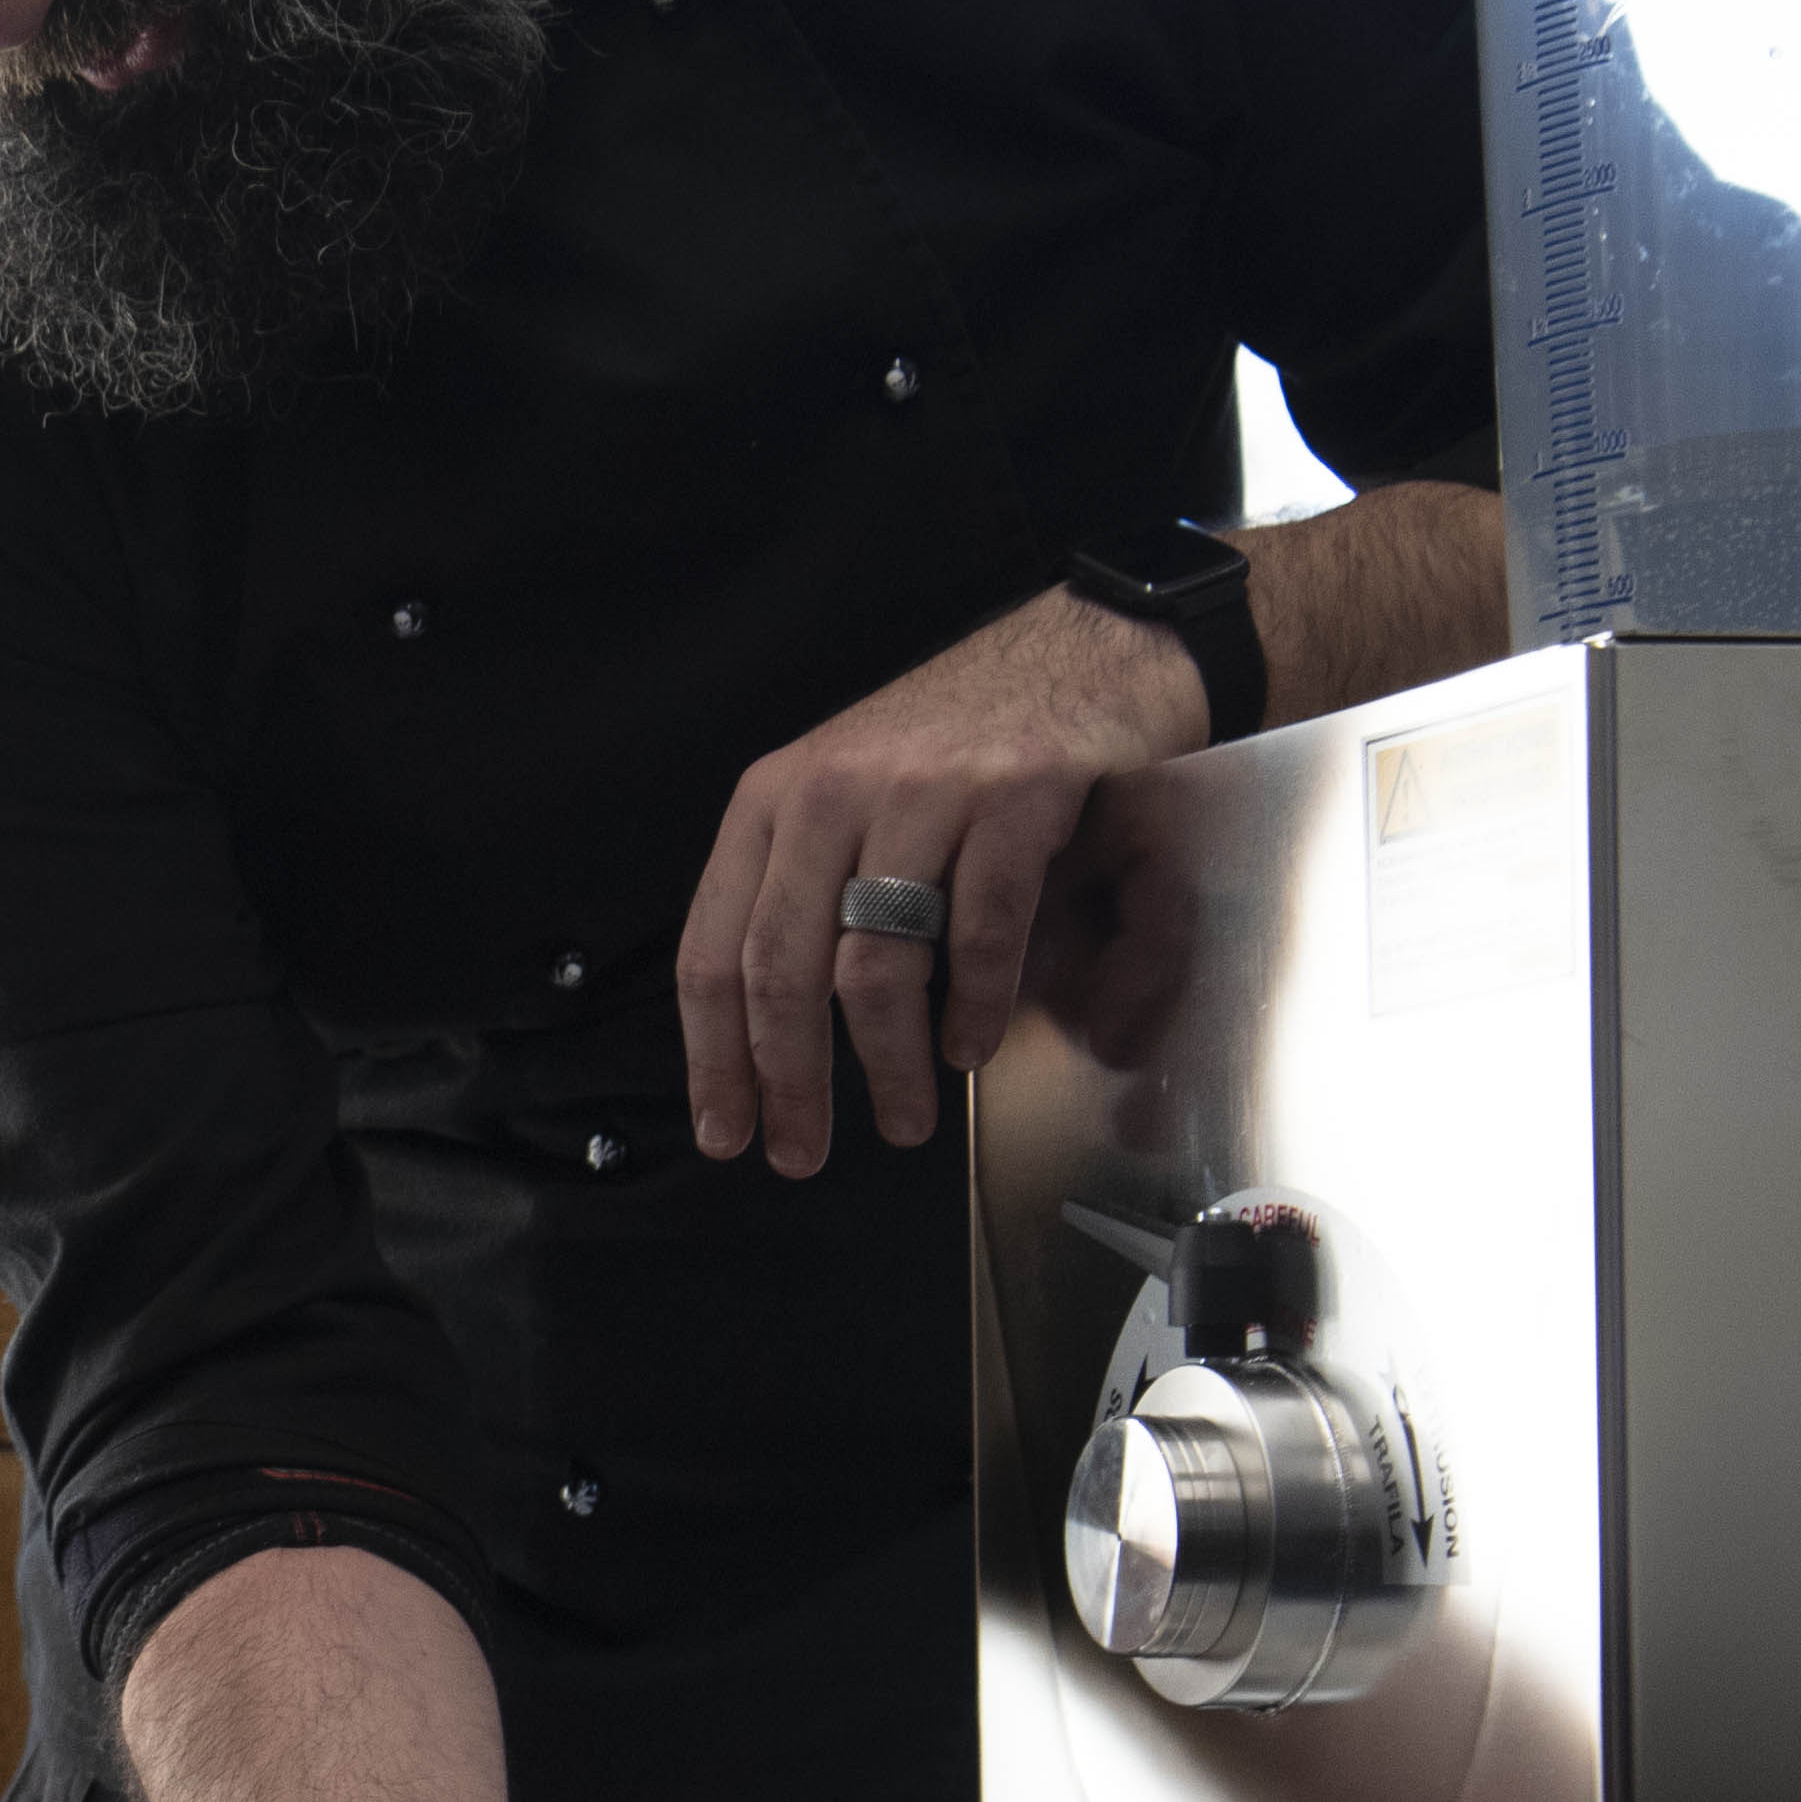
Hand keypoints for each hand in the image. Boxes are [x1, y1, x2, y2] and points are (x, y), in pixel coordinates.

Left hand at [676, 583, 1203, 1178]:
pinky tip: (970, 1049)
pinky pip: (981, 932)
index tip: (725, 1132)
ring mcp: (923, 792)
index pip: (713, 952)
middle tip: (803, 1153)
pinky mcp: (1016, 796)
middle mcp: (831, 793)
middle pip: (780, 971)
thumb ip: (804, 894)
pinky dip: (973, 1007)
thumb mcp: (849, 801)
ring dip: (886, 1064)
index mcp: (771, 803)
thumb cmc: (960, 745)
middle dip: (789, 1081)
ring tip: (906, 1118)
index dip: (715, 1057)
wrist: (1086, 648)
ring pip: (874, 964)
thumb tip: (767, 1036)